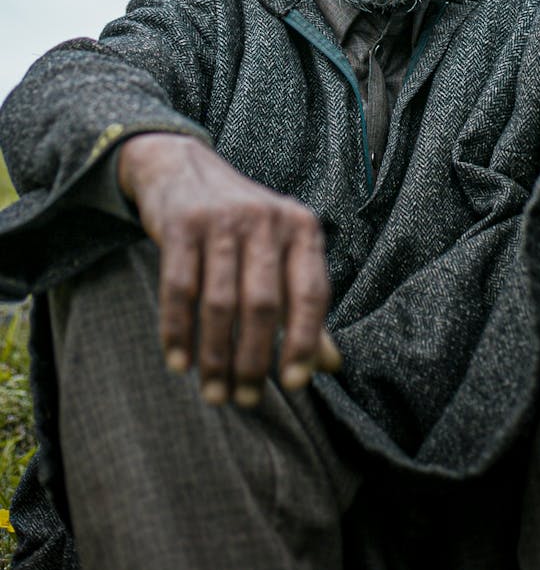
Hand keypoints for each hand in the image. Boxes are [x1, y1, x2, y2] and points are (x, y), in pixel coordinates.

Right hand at [118, 133, 339, 405]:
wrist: (182, 169)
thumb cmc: (241, 226)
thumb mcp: (280, 252)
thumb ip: (303, 304)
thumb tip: (331, 365)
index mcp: (301, 227)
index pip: (311, 292)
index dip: (305, 342)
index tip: (293, 384)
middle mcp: (266, 219)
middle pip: (264, 305)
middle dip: (253, 361)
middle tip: (244, 400)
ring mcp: (222, 219)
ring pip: (221, 302)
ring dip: (215, 357)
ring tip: (213, 393)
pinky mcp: (181, 224)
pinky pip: (179, 289)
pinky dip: (178, 332)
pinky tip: (179, 362)